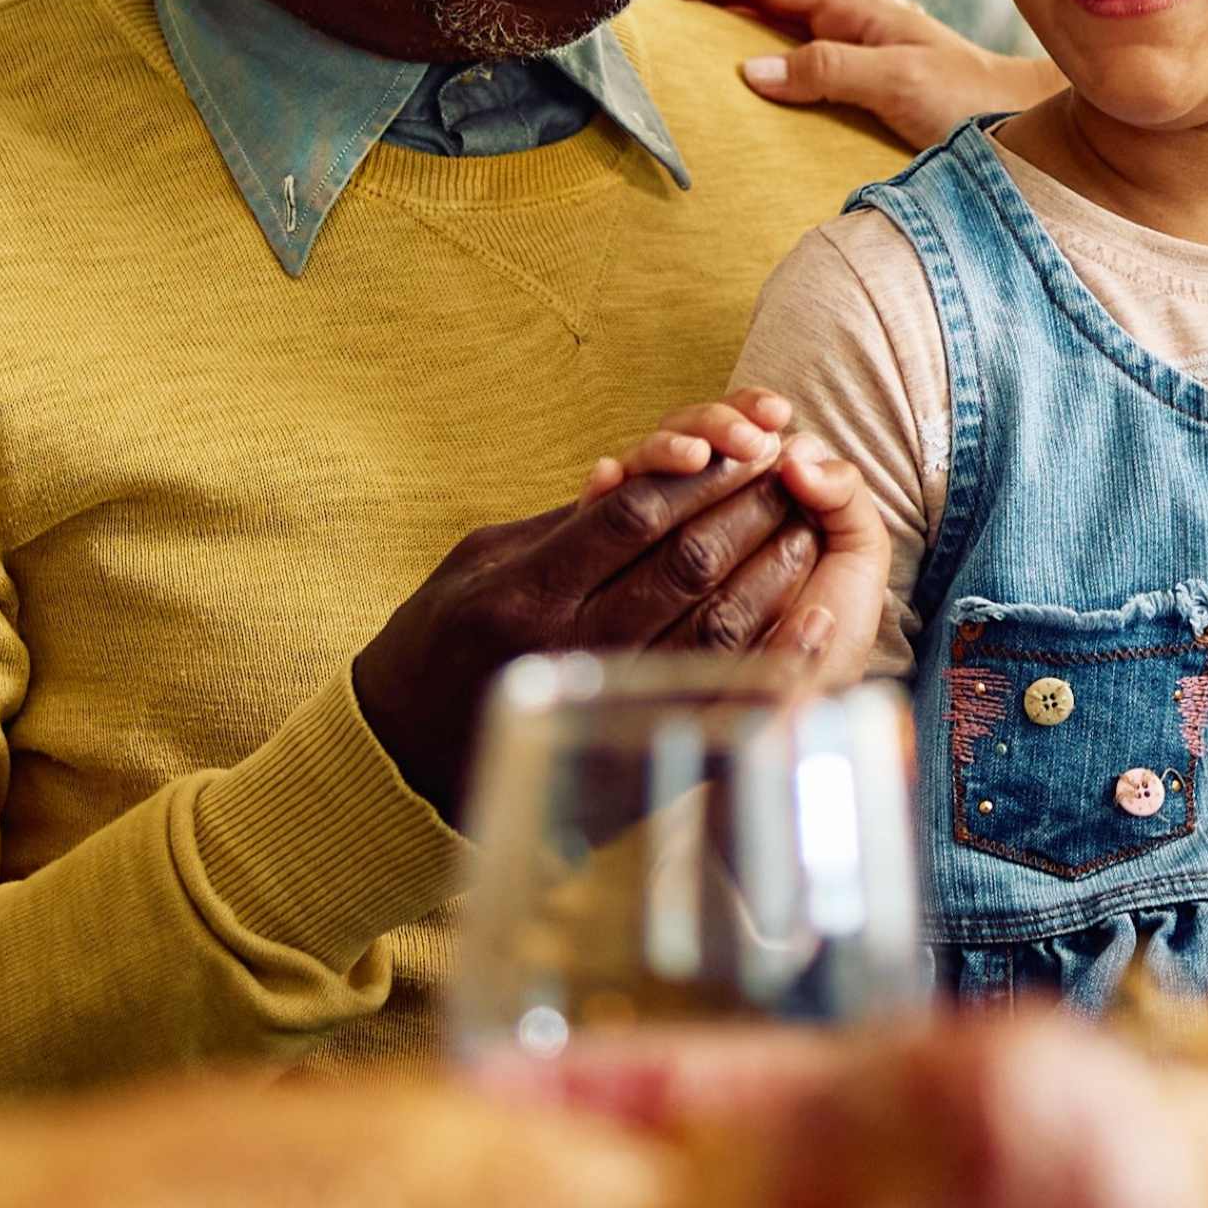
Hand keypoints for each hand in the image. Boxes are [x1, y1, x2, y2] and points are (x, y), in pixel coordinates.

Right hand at [349, 394, 896, 812]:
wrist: (399, 765)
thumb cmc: (437, 645)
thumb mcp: (477, 563)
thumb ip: (562, 523)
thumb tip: (647, 474)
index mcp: (524, 592)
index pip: (634, 514)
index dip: (703, 473)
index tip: (749, 442)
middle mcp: (567, 649)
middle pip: (686, 564)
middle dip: (749, 508)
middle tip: (794, 471)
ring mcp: (603, 707)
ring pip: (715, 627)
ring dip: (770, 573)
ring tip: (806, 529)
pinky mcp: (630, 753)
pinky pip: (719, 700)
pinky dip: (772, 659)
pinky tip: (809, 622)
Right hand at [651, 0, 1059, 150]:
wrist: (1027, 123)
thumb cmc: (974, 100)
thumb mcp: (901, 83)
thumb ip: (830, 70)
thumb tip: (748, 68)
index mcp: (857, 2)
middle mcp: (850, 15)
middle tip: (648, 12)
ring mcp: (853, 43)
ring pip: (773, 22)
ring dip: (723, 25)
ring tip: (670, 43)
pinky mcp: (857, 77)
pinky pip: (791, 57)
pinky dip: (751, 60)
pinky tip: (728, 84)